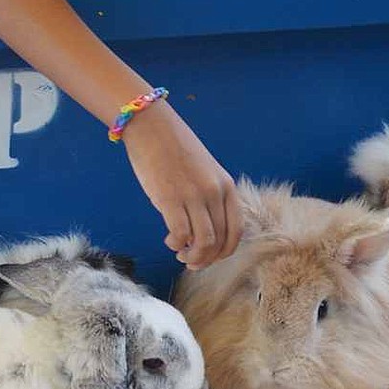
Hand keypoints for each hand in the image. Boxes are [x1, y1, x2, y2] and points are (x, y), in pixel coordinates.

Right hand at [121, 101, 241, 268]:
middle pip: (219, 241)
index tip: (211, 256)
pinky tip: (169, 239)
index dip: (224, 251)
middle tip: (191, 261)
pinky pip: (180, 234)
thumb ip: (210, 197)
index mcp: (227, 186)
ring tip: (180, 253)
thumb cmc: (175, 149)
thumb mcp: (205, 171)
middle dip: (206, 258)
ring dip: (193, 256)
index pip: (236, 231)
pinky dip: (176, 244)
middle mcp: (215, 192)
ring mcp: (194, 196)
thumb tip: (204, 230)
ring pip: (203, 243)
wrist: (152, 126)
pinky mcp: (170, 198)